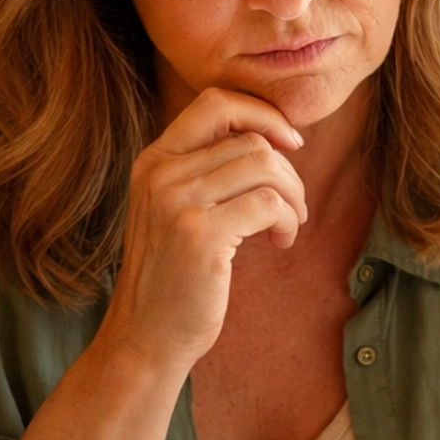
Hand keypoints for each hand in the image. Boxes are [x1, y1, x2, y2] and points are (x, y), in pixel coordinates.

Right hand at [101, 88, 307, 377]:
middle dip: (288, 171)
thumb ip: (206, 172)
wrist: (147, 336)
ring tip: (288, 225)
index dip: (262, 113)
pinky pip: (269, 203)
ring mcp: (177, 202)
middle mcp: (160, 173)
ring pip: (265, 166)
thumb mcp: (176, 211)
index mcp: (153, 161)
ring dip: (293, 196)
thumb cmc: (173, 277)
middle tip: (293, 207)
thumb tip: (272, 140)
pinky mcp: (200, 234)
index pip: (215, 102)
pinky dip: (288, 220)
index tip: (290, 142)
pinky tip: (281, 241)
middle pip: (250, 139)